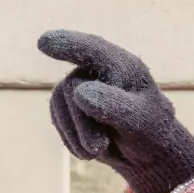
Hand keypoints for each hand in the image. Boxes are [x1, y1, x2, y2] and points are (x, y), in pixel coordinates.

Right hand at [37, 29, 193, 192]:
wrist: (144, 149)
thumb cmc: (150, 130)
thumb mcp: (138, 121)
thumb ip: (113, 105)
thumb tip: (79, 93)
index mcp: (120, 64)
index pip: (92, 50)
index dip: (68, 44)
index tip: (44, 42)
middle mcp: (96, 69)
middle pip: (71, 87)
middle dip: (82, 123)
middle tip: (98, 148)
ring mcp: (79, 85)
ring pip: (59, 103)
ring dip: (76, 134)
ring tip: (98, 150)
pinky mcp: (68, 105)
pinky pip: (57, 119)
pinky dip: (71, 139)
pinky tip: (88, 149)